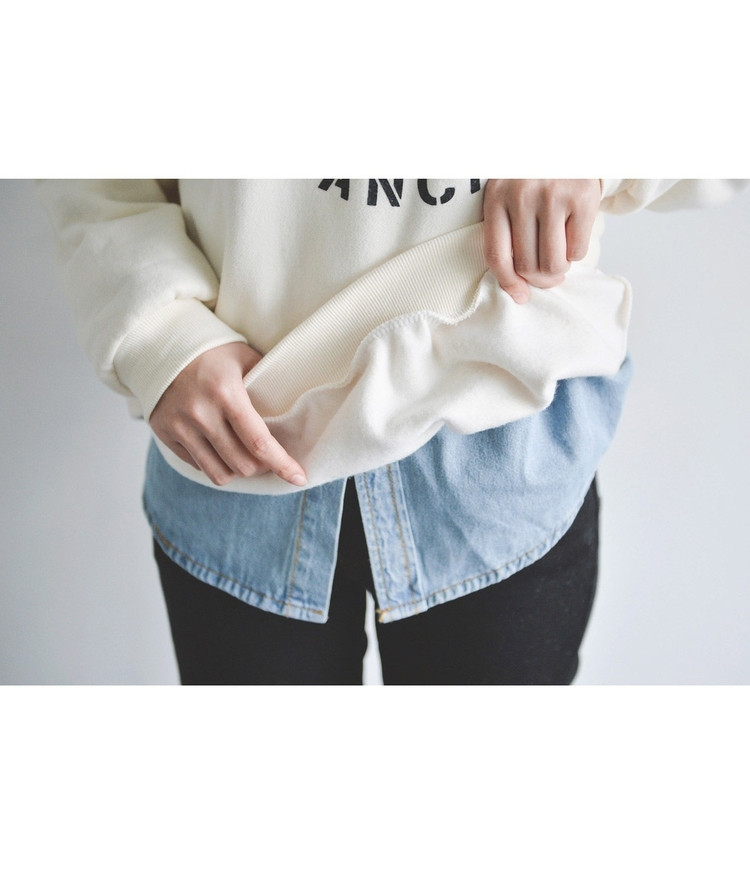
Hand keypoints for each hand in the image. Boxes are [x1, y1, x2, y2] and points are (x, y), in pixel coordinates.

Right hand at [149, 342, 306, 487]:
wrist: (162, 344)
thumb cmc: (212, 352)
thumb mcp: (244, 358)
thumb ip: (268, 383)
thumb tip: (294, 410)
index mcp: (226, 393)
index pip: (259, 443)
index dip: (282, 465)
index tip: (299, 478)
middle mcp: (201, 413)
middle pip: (242, 465)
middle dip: (262, 467)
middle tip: (268, 457)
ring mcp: (180, 426)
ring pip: (219, 474)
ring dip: (238, 471)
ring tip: (245, 457)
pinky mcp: (165, 434)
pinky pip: (198, 466)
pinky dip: (215, 463)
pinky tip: (221, 448)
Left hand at [482, 179, 601, 302]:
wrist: (567, 141)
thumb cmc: (535, 177)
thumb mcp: (509, 193)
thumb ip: (508, 230)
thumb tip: (520, 287)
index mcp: (496, 197)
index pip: (497, 255)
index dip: (508, 283)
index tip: (521, 296)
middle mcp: (522, 197)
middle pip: (528, 265)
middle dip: (540, 278)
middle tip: (549, 272)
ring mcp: (552, 196)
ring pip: (553, 263)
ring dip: (559, 269)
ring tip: (560, 256)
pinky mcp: (581, 198)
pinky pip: (577, 251)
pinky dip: (576, 253)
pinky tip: (573, 236)